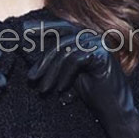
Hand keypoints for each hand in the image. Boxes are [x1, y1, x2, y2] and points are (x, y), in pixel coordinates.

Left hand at [23, 18, 138, 137]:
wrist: (114, 110)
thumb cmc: (92, 93)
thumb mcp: (69, 73)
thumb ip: (58, 60)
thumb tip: (34, 57)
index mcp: (86, 37)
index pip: (62, 27)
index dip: (42, 27)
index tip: (24, 31)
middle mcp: (93, 36)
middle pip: (60, 41)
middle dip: (43, 61)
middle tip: (31, 78)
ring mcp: (99, 43)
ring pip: (65, 52)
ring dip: (51, 73)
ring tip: (43, 89)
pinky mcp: (102, 54)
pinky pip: (75, 60)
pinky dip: (64, 76)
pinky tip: (60, 91)